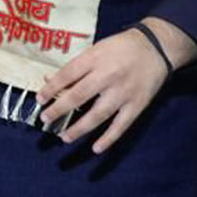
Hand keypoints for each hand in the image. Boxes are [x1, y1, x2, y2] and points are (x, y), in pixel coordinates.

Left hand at [36, 18, 194, 154]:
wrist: (156, 47)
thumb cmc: (120, 48)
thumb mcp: (96, 49)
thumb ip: (76, 66)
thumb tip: (50, 81)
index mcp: (95, 58)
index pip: (68, 74)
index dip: (51, 88)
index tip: (40, 99)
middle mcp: (108, 75)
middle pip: (79, 95)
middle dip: (59, 109)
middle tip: (45, 118)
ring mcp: (124, 92)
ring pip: (98, 114)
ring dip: (79, 128)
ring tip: (64, 137)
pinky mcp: (137, 104)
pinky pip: (121, 125)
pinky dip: (109, 138)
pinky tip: (96, 148)